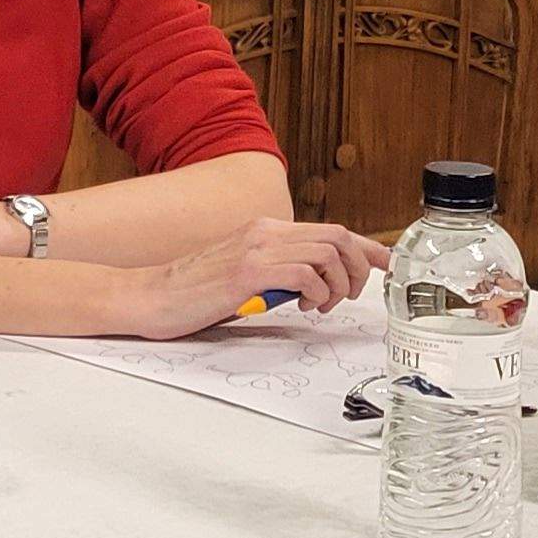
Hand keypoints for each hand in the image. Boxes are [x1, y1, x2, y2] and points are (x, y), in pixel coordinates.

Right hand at [109, 220, 392, 339]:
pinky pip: (305, 274)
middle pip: (338, 237)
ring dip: (338, 285)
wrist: (150, 296)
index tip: (386, 264)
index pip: (330, 230)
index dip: (366, 248)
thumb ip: (277, 271)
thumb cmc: (193, 293)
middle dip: (357, 269)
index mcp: (264, 230)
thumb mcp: (244, 275)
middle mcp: (264, 232)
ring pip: (328, 253)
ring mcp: (256, 249)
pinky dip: (316, 293)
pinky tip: (303, 307)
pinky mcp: (247, 272)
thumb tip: (313, 285)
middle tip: (346, 297)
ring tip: (321, 305)